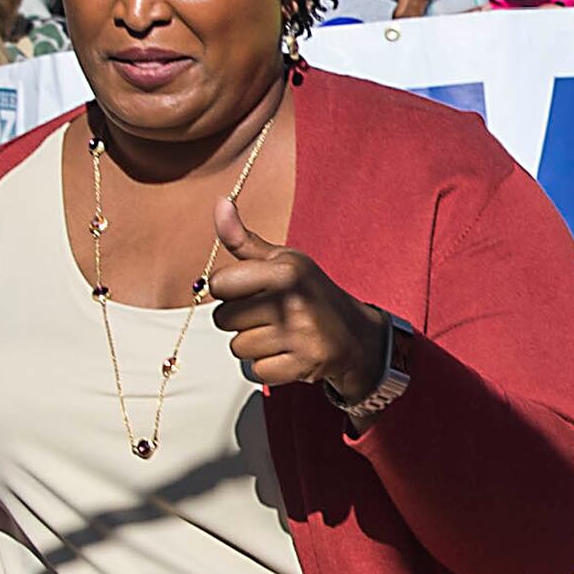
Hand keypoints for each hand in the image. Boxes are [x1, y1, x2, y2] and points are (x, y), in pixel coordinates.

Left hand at [207, 205, 382, 398]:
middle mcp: (292, 300)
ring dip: (253, 345)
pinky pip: (256, 371)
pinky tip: (286, 353)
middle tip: (268, 314)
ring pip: (238, 347)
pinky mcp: (303, 364)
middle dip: (239, 319)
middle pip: (223, 319)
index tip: (249, 290)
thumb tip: (220, 202)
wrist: (355, 334)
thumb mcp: (282, 260)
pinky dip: (267, 366)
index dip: (228, 289)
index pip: (219, 283)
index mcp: (284, 270)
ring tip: (279, 334)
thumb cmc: (308, 292)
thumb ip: (243, 239)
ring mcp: (299, 335)